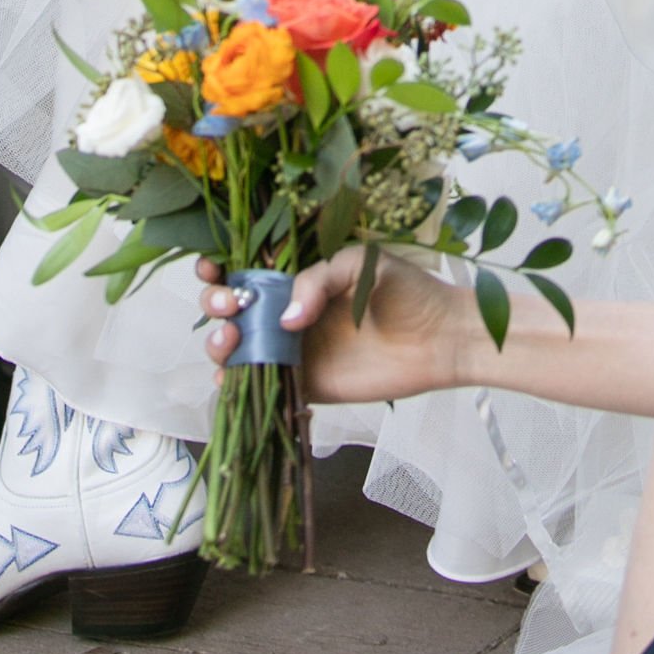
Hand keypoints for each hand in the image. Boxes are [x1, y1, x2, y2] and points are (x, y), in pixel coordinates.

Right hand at [197, 249, 468, 402]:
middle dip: (216, 305)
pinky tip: (233, 379)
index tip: (212, 272)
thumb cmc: (406, 291)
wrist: (440, 339)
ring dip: (220, 345)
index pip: (247, 271)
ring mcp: (296, 351)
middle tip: (231, 308)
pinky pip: (266, 388)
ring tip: (231, 339)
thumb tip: (285, 321)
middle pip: (232, 310)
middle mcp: (289, 313)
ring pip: (239, 350)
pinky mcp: (308, 386)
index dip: (219, 271)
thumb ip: (319, 281)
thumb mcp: (361, 265)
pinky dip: (240, 387)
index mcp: (298, 278)